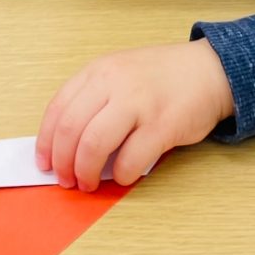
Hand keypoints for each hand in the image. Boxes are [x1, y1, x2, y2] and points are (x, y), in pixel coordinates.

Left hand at [35, 38, 233, 191]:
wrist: (210, 70)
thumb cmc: (163, 77)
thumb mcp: (121, 72)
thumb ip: (95, 98)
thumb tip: (66, 143)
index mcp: (100, 71)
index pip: (58, 109)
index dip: (45, 141)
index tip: (44, 162)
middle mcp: (115, 83)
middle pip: (71, 130)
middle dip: (62, 162)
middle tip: (66, 180)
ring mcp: (139, 103)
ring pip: (94, 145)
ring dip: (85, 172)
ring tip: (88, 183)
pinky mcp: (162, 126)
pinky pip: (130, 160)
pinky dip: (120, 175)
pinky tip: (123, 175)